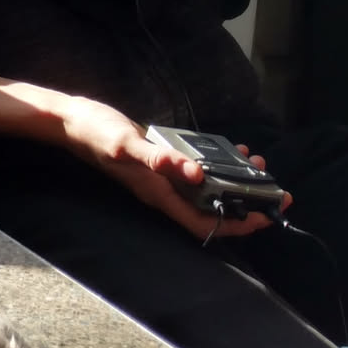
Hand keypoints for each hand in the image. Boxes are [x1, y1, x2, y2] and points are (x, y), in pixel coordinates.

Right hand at [53, 96, 282, 242]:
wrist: (72, 121)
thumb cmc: (97, 134)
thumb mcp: (127, 145)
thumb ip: (159, 160)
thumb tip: (195, 174)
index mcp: (158, 194)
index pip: (204, 224)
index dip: (236, 227)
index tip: (265, 217)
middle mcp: (163, 190)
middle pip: (211, 210)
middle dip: (245, 203)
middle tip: (275, 190)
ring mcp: (162, 176)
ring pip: (207, 189)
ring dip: (235, 181)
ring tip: (257, 164)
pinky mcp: (161, 160)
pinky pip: (196, 168)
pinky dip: (217, 163)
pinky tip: (229, 150)